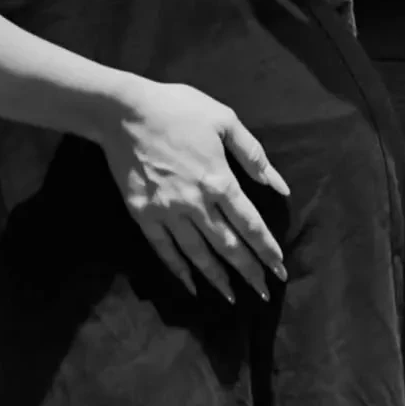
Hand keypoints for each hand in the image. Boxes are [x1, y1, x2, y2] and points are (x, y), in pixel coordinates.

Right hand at [100, 79, 289, 304]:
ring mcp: (167, 213)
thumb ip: (252, 154)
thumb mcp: (223, 119)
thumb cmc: (177, 109)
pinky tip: (191, 285)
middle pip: (228, 246)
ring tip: (233, 296)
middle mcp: (196, 204)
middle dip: (249, 272)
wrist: (124, 110)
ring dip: (218, 278)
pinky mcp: (144, 216)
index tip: (280, 269)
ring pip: (198, 255)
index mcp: (219, 180)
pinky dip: (179, 270)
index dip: (267, 250)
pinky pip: (164, 250)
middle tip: (264, 292)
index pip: (250, 225)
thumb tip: (279, 186)